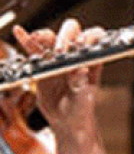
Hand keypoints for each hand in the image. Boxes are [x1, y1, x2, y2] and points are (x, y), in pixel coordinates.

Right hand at [13, 20, 102, 135]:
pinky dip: (26, 40)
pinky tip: (20, 32)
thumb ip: (80, 84)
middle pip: (71, 32)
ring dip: (45, 36)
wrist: (65, 121)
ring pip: (51, 38)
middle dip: (65, 36)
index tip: (81, 43)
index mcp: (91, 61)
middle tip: (60, 49)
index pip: (94, 38)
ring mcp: (58, 58)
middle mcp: (75, 55)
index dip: (89, 37)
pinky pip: (33, 49)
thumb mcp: (83, 99)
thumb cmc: (80, 109)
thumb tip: (80, 69)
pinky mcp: (43, 64)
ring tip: (38, 39)